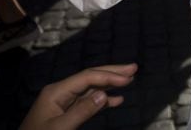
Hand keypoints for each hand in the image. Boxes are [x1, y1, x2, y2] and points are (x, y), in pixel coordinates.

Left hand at [19, 63, 136, 129]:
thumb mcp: (59, 129)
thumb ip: (81, 111)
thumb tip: (104, 94)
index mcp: (56, 92)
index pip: (86, 78)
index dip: (108, 76)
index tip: (128, 78)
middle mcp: (60, 93)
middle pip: (89, 78)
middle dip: (111, 72)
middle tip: (134, 67)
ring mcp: (62, 103)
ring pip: (90, 89)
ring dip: (110, 84)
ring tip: (129, 79)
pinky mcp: (65, 113)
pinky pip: (87, 102)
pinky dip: (102, 101)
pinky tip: (116, 100)